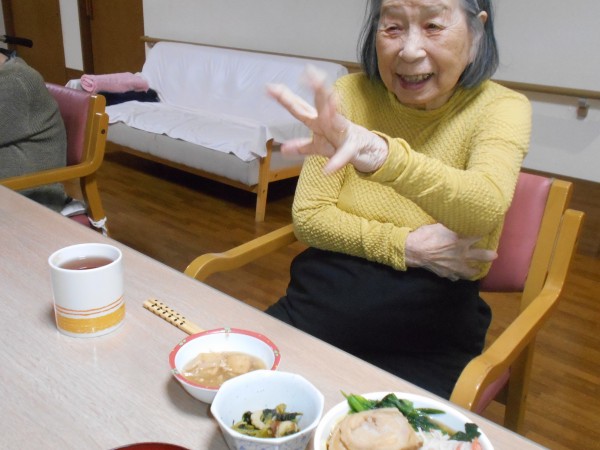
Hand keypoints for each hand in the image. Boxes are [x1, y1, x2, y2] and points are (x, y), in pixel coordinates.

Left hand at [266, 65, 387, 173]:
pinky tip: (328, 169)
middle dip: (316, 88)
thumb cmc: (340, 143)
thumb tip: (283, 149)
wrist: (366, 151)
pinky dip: (336, 161)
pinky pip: (344, 154)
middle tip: (310, 73)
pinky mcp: (352, 147)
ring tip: (331, 98)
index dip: (285, 98)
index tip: (270, 87)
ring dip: (334, 109)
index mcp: (318, 121)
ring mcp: (343, 132)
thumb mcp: (317, 146)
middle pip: (321, 103)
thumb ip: (301, 146)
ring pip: (338, 118)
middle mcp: (330, 121)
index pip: (299, 107)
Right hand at [405, 223, 496, 280]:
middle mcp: (460, 254)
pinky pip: (455, 277)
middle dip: (489, 255)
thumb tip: (458, 221)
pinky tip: (457, 274)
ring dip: (474, 270)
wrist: (413, 250)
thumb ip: (452, 226)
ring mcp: (454, 266)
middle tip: (494, 255)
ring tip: (477, 270)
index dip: (483, 233)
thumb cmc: (426, 235)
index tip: (487, 231)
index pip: (477, 236)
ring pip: (470, 271)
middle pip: (481, 256)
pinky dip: (457, 275)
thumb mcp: (440, 225)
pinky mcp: (446, 273)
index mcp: (460, 240)